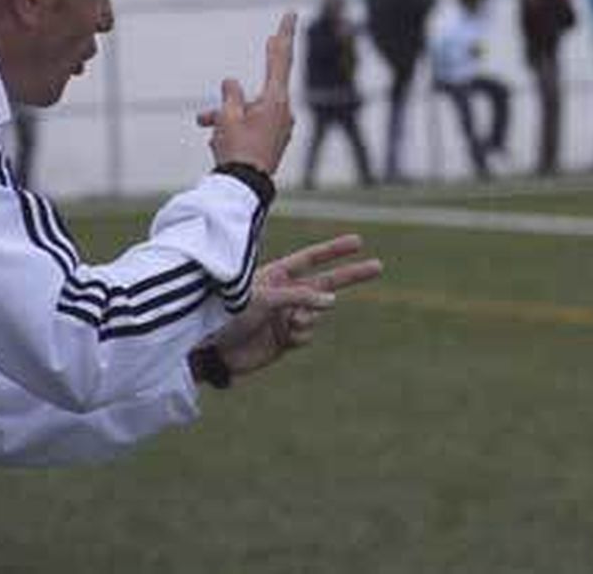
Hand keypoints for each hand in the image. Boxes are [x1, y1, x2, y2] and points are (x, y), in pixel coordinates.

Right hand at [198, 13, 296, 173]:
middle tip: (273, 38)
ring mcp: (280, 127)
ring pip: (249, 109)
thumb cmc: (236, 150)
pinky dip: (233, 128)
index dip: (283, 35)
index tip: (291, 15)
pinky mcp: (273, 141)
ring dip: (226, 114)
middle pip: (259, 86)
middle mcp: (283, 111)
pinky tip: (215, 141)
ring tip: (203, 124)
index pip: (280, 59)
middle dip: (242, 81)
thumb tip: (231, 82)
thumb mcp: (226, 116)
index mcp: (276, 100)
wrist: (245, 188)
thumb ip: (230, 95)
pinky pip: (251, 126)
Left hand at [205, 234, 383, 379]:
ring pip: (317, 312)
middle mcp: (286, 293)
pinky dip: (303, 333)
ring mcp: (288, 315)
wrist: (213, 352)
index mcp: (276, 275)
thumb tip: (332, 302)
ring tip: (291, 322)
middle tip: (379, 265)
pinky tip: (287, 336)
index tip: (358, 242)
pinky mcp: (287, 338)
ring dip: (311, 315)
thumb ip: (298, 297)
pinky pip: (308, 332)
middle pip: (327, 282)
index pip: (312, 258)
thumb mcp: (263, 298)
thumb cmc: (229, 316)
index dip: (335, 250)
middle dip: (352, 275)